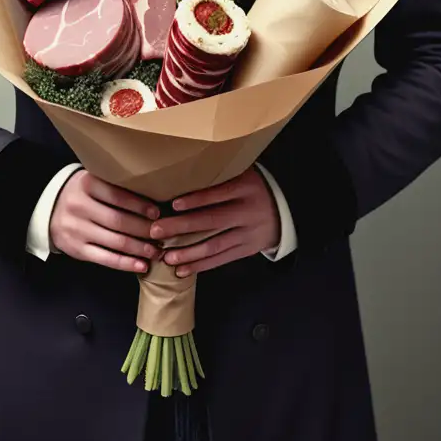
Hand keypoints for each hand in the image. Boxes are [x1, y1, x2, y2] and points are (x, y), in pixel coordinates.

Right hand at [49, 169, 161, 273]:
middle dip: (144, 229)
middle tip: (162, 234)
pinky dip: (126, 264)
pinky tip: (142, 265)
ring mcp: (77, 230)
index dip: (139, 205)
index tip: (157, 212)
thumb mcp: (92, 180)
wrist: (49, 210)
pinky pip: (106, 259)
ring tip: (157, 251)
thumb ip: (114, 184)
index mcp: (86, 185)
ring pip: (115, 242)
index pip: (117, 195)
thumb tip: (152, 194)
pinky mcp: (77, 250)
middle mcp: (79, 207)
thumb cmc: (81, 194)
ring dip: (139, 248)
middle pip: (118, 220)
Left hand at [149, 167, 280, 276]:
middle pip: (211, 221)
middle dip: (182, 227)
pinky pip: (221, 259)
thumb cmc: (253, 188)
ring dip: (188, 252)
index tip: (173, 204)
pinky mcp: (246, 250)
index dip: (196, 199)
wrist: (284, 212)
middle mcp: (246, 211)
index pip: (218, 194)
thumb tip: (183, 171)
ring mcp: (247, 233)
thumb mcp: (243, 173)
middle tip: (156, 231)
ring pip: (214, 245)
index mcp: (245, 188)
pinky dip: (200, 265)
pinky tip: (181, 269)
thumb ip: (220, 174)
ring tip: (165, 256)